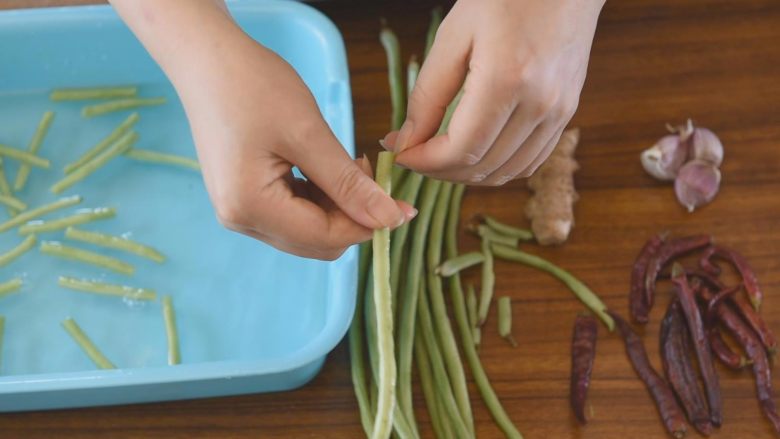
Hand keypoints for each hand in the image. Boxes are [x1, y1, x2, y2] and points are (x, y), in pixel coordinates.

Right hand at [111, 0, 414, 259]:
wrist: (207, 60)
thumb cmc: (253, 86)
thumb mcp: (309, 134)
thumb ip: (349, 184)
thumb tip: (390, 219)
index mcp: (251, 207)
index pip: (326, 238)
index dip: (368, 224)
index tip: (398, 201)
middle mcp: (241, 220)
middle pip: (317, 242)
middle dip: (351, 215)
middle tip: (365, 169)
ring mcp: (239, 212)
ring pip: (308, 232)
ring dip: (336, 206)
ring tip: (346, 162)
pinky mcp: (243, 199)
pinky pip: (293, 216)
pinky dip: (318, 199)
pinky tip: (324, 167)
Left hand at [383, 0, 603, 184]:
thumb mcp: (454, 35)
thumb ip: (428, 94)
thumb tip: (407, 140)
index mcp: (507, 80)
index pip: (461, 150)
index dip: (425, 162)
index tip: (402, 154)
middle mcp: (539, 104)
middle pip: (482, 167)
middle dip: (440, 171)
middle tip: (415, 156)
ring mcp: (559, 113)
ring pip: (507, 172)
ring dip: (468, 174)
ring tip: (440, 157)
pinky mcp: (567, 114)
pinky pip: (530, 162)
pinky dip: (498, 168)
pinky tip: (476, 155)